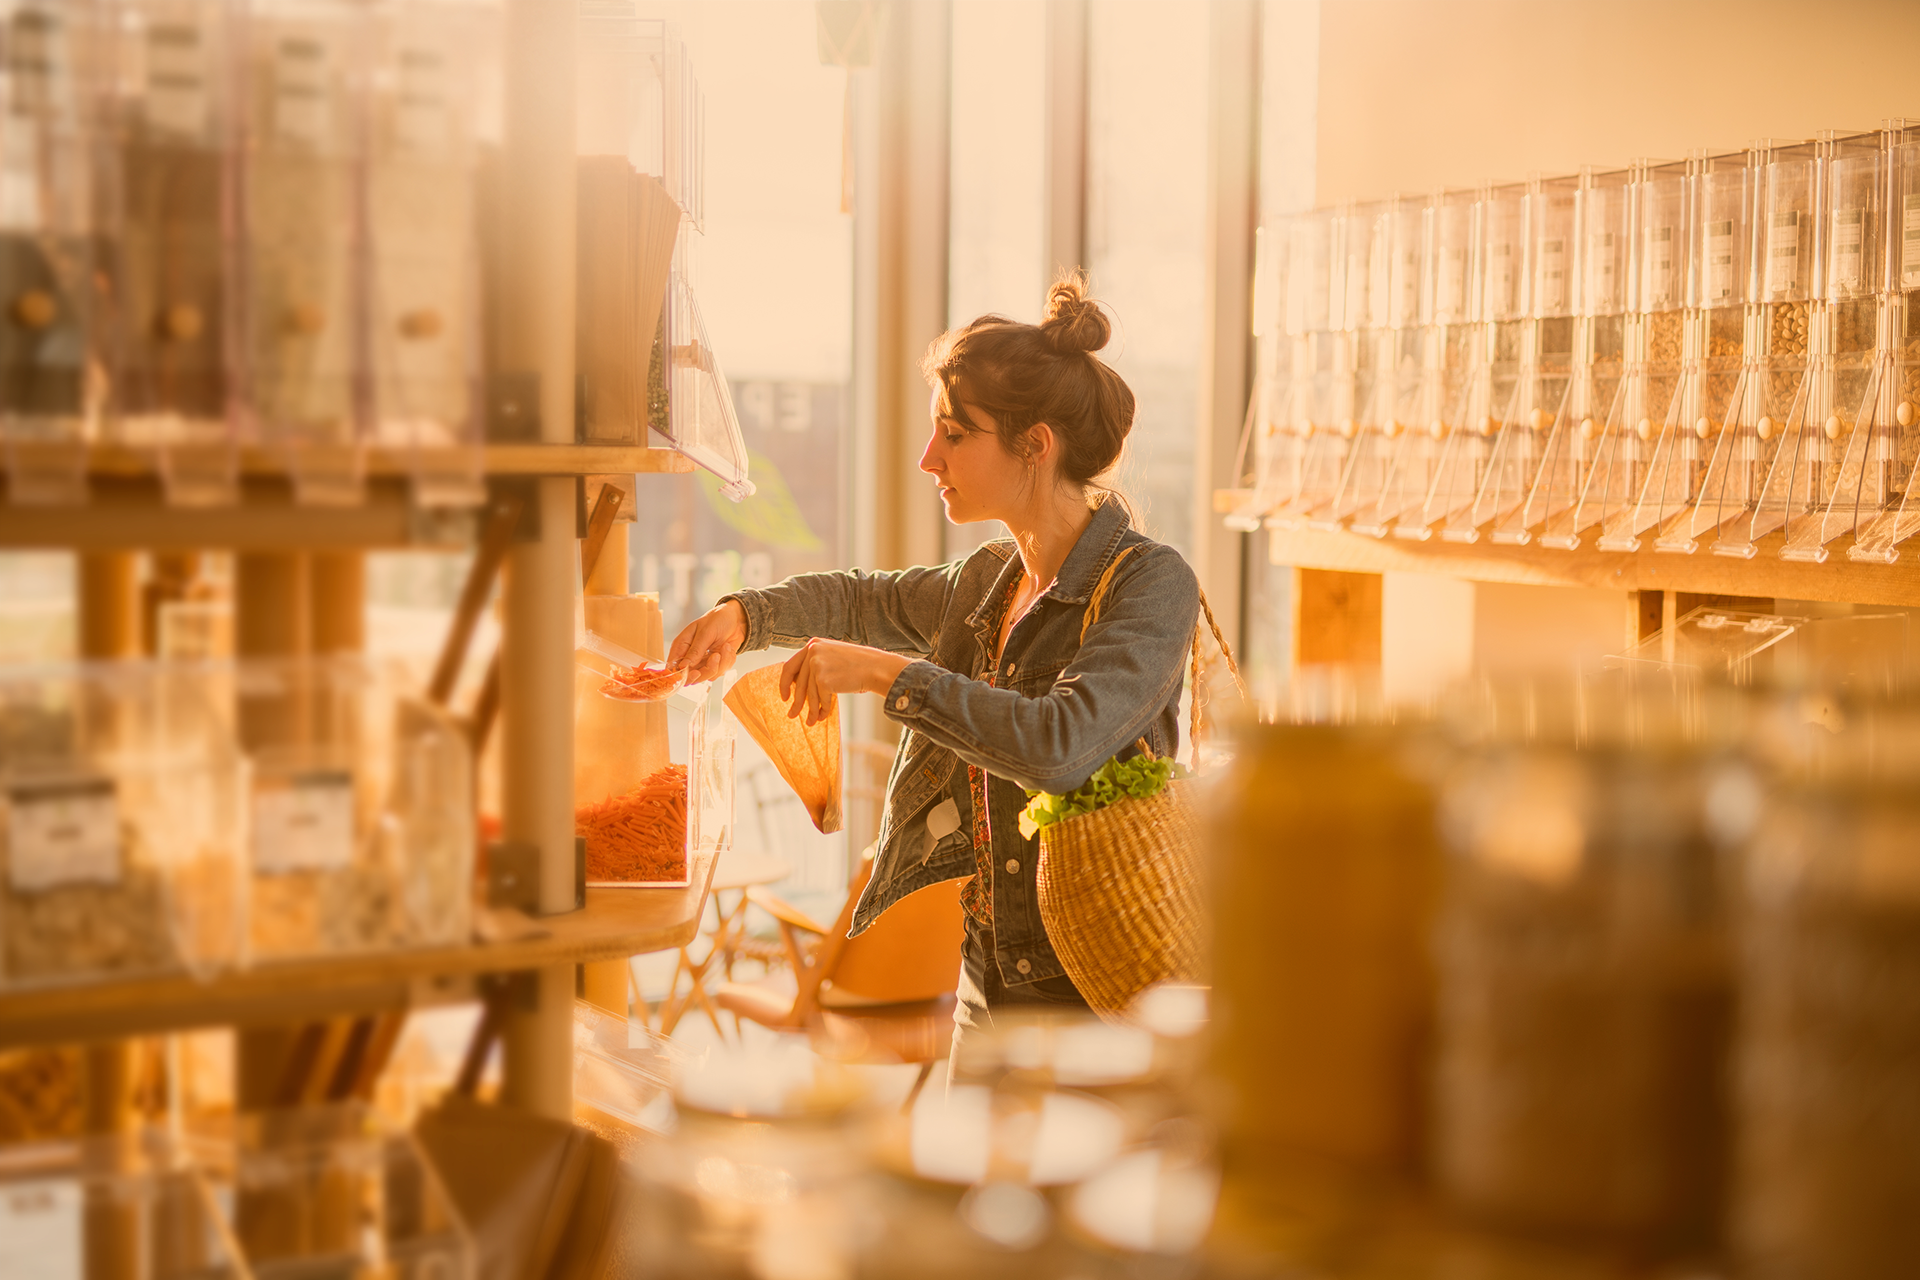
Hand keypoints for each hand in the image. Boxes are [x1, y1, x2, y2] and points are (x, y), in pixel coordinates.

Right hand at [668, 600, 747, 682]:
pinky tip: (727, 647)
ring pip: (708, 677)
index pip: (673, 667)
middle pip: (691, 677)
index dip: (682, 675)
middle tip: (716, 656)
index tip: (696, 672)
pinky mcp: (715, 665)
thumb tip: (684, 666)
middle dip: (707, 670)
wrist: (736, 618)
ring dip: (720, 663)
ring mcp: (702, 662)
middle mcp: (689, 656)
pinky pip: (720, 672)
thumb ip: (695, 650)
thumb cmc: (717, 619)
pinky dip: (727, 661)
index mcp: (681, 646)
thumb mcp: (706, 632)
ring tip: (725, 646)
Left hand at [780, 639, 912, 725]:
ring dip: (811, 710)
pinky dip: (823, 709)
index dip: (785, 683)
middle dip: (797, 702)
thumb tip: (798, 689)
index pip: (791, 666)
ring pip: (809, 694)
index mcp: (813, 644)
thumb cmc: (859, 665)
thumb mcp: (833, 657)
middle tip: (792, 715)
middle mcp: (812, 651)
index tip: (784, 697)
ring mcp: (817, 664)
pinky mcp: (823, 679)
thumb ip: (816, 666)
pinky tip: (824, 716)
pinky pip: (820, 699)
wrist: (877, 668)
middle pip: (798, 683)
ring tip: (811, 722)